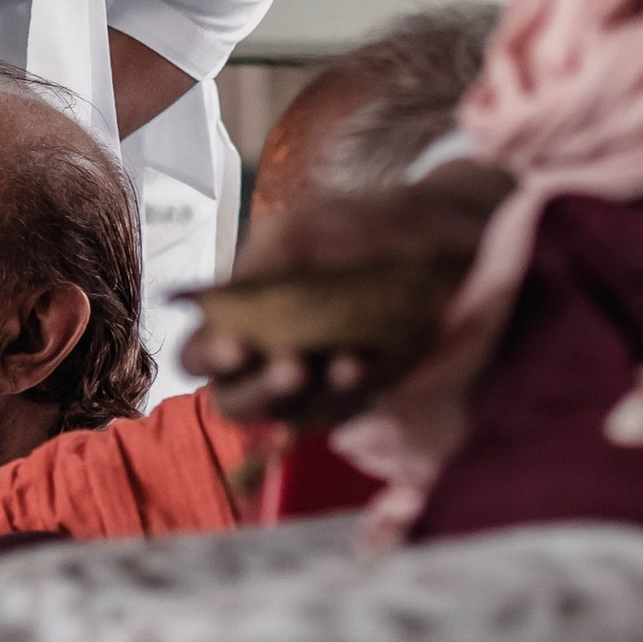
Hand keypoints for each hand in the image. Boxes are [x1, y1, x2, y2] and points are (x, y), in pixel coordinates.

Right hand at [183, 174, 501, 430]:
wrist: (442, 234)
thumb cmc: (357, 228)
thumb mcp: (307, 230)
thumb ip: (268, 260)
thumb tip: (226, 290)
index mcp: (241, 318)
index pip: (200, 354)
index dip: (208, 356)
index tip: (236, 344)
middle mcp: (269, 360)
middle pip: (236, 402)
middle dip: (260, 389)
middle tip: (293, 366)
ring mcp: (315, 387)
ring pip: (294, 414)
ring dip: (317, 393)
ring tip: (347, 363)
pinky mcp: (362, 400)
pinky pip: (352, 409)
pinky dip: (362, 390)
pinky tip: (370, 362)